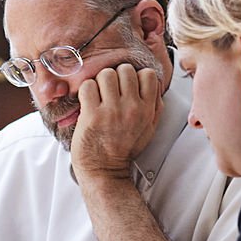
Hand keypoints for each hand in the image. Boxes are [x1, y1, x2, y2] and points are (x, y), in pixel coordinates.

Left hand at [72, 63, 162, 179]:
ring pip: (105, 74)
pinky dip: (85, 91)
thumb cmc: (124, 150)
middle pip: (124, 70)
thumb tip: (154, 87)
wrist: (105, 170)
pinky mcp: (92, 115)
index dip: (135, 76)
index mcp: (147, 110)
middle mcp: (132, 108)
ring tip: (98, 96)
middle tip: (110, 91)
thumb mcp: (149, 130)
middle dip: (115, 77)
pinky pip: (88, 86)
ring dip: (99, 82)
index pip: (147, 74)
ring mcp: (112, 111)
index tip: (127, 86)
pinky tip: (88, 102)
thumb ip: (155, 107)